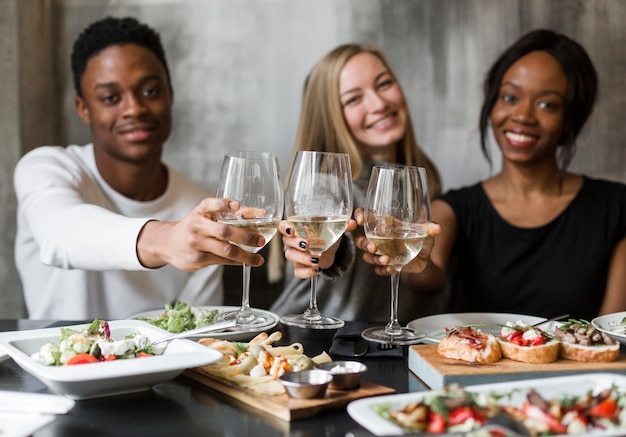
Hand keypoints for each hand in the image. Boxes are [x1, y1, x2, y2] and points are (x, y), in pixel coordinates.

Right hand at [136, 198, 265, 270]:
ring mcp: (197, 243)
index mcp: (200, 211)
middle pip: (224, 231)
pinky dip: (237, 262)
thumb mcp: (205, 215)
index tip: (237, 206)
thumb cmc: (194, 226)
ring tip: (259, 259)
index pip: (210, 204)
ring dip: (246, 256)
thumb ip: (228, 214)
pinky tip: (248, 262)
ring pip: (226, 250)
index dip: (224, 205)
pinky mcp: (198, 258)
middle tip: (261, 240)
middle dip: (246, 237)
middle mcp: (197, 226)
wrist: (167, 243)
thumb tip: (259, 214)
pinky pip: (222, 260)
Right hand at [278, 219, 356, 278]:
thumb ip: (342, 224)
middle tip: (307, 245)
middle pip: (286, 241)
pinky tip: (315, 271)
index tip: (292, 230)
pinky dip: (304, 273)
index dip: (284, 228)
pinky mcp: (300, 266)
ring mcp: (295, 254)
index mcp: (297, 227)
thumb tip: (352, 223)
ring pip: (290, 256)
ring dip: (303, 258)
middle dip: (296, 243)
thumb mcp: (334, 227)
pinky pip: (297, 272)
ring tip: (316, 260)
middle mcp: (292, 240)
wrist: (331, 250)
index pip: (283, 225)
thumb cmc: (327, 234)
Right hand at [353, 207, 440, 275]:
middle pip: (361, 240)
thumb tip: (437, 228)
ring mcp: (380, 253)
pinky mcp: (385, 265)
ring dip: (374, 259)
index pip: (367, 217)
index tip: (360, 220)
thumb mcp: (426, 231)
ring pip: (367, 256)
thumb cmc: (421, 238)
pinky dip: (383, 270)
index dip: (360, 216)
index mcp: (385, 225)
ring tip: (386, 260)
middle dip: (364, 244)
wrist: (426, 258)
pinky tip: (392, 269)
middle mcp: (379, 238)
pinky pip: (378, 270)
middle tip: (374, 247)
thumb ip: (429, 228)